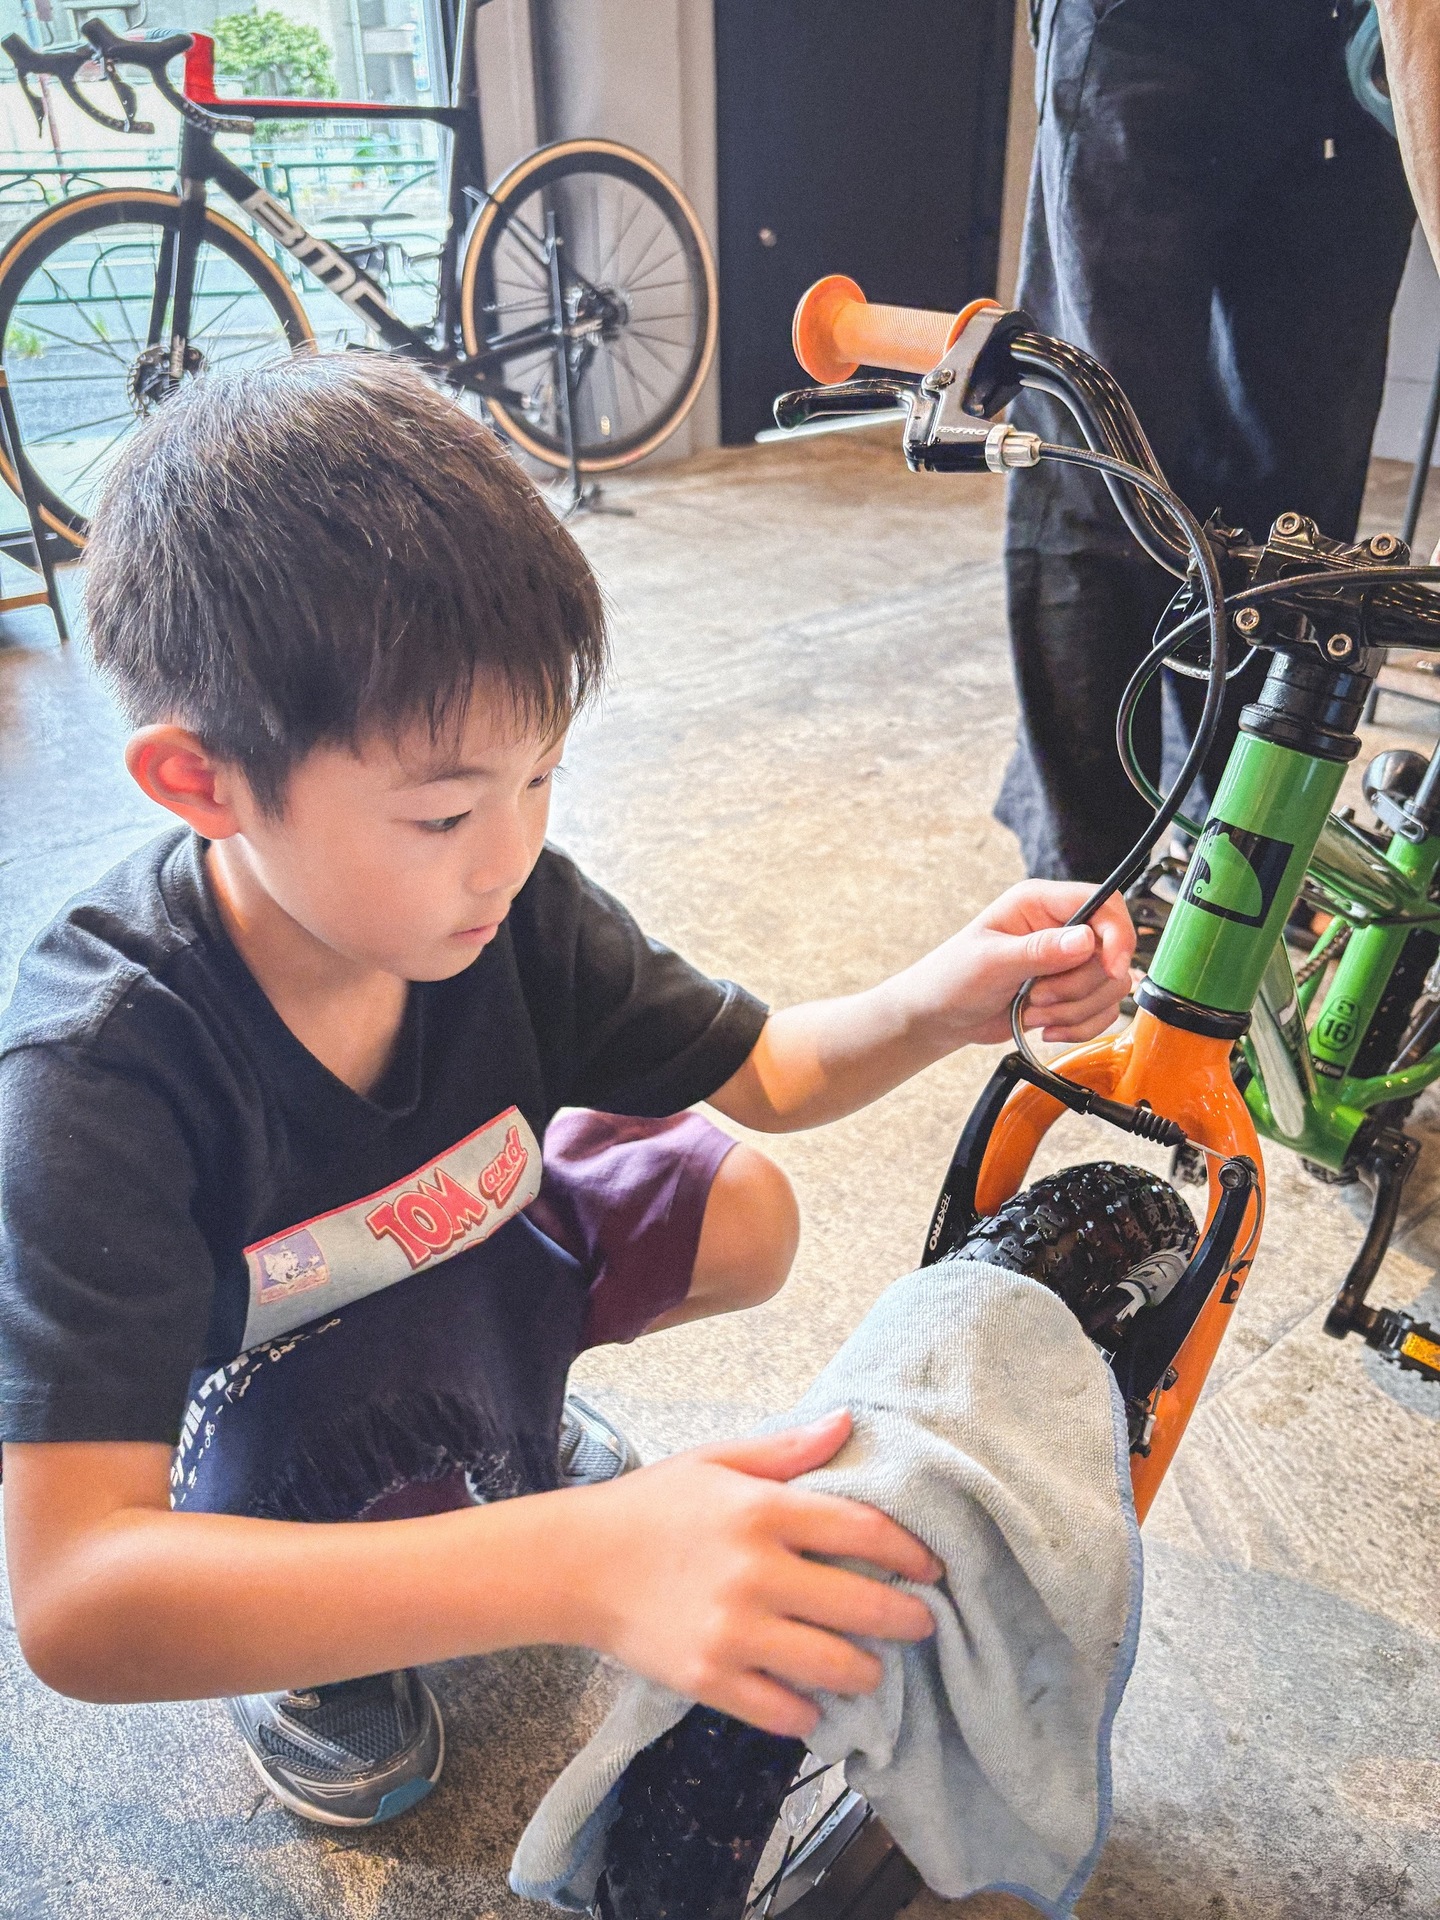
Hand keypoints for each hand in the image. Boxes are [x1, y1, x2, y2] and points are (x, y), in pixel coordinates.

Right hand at [572, 1408, 940, 1737]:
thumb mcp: (716, 1460)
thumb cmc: (651, 1506)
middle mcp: (754, 1571)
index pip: (861, 1529)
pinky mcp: (709, 1678)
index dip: (909, 1550)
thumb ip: (786, 1448)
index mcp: (760, 1510)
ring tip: (874, 1668)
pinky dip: (809, 1713)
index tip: (931, 1567)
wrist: (574, 1563)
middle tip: (922, 1623)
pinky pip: (783, 1711)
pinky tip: (814, 1701)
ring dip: (868, 1672)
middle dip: (907, 1619)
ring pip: (833, 1666)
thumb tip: (847, 1423)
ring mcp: (732, 1631)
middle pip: (861, 1605)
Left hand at [902, 879, 1135, 1047]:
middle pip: (1111, 953)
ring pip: (1110, 986)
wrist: (940, 1016)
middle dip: (1079, 987)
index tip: (1111, 969)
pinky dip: (1079, 1026)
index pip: (1104, 905)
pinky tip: (1046, 1028)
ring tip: (1034, 1012)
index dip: (1117, 936)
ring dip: (1075, 1010)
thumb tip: (1086, 940)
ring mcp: (1068, 961)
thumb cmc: (952, 978)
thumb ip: (1039, 950)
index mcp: (1039, 903)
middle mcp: (1060, 927)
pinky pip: (1101, 1011)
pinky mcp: (1070, 992)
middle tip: (1038, 998)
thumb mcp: (991, 962)